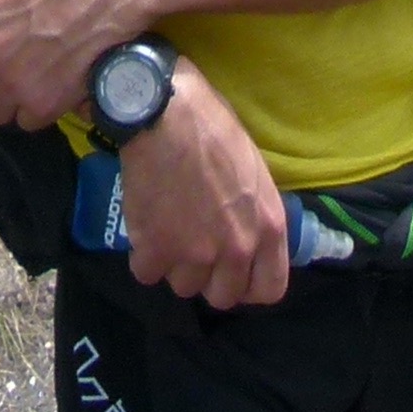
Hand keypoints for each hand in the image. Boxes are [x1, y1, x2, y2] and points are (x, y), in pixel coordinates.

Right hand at [117, 65, 291, 308]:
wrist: (164, 114)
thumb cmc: (213, 128)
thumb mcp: (254, 171)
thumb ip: (254, 214)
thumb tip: (247, 237)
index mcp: (268, 227)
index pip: (269, 289)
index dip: (248, 285)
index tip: (232, 272)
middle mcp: (236, 249)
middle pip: (222, 297)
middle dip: (207, 276)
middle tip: (193, 246)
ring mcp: (195, 254)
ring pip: (183, 286)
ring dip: (173, 264)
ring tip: (167, 227)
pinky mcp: (156, 251)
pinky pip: (147, 273)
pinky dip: (143, 254)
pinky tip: (145, 224)